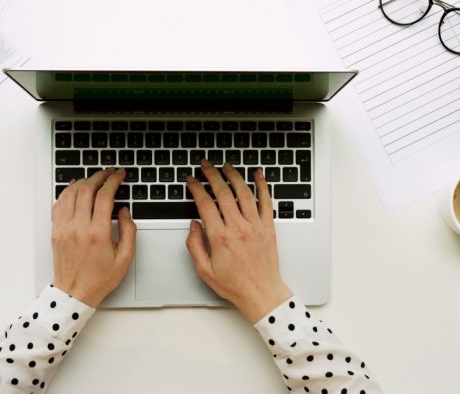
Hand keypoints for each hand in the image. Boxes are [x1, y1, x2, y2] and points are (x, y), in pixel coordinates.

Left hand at [50, 168, 135, 307]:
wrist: (74, 293)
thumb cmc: (99, 279)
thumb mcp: (125, 259)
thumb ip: (129, 231)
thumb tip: (124, 211)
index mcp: (97, 234)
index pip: (104, 196)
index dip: (113, 181)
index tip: (119, 175)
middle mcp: (78, 228)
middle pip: (86, 189)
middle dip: (99, 176)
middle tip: (109, 173)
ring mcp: (64, 228)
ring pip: (71, 193)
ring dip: (84, 181)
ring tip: (94, 178)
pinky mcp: (56, 231)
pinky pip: (59, 204)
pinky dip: (67, 191)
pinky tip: (75, 187)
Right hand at [186, 160, 291, 322]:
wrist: (261, 293)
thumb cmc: (234, 285)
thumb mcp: (204, 270)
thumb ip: (195, 245)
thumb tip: (193, 225)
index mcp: (220, 238)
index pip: (205, 204)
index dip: (196, 189)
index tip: (191, 181)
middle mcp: (238, 228)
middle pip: (223, 193)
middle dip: (212, 175)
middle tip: (205, 165)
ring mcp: (255, 226)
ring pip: (244, 193)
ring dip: (234, 176)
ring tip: (226, 166)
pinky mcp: (268, 228)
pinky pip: (266, 202)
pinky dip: (262, 186)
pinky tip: (258, 175)